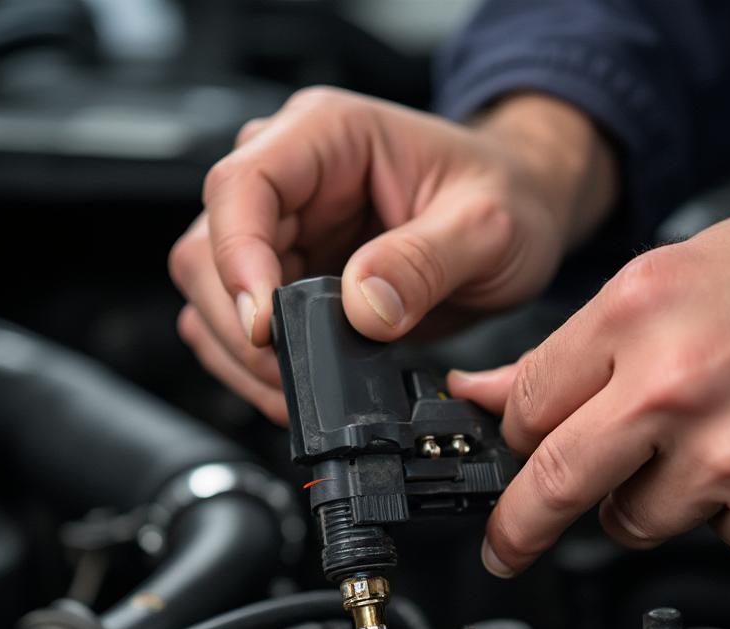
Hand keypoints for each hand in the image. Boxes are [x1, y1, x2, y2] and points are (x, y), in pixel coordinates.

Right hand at [169, 88, 617, 421]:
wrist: (521, 214)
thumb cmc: (508, 195)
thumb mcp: (488, 226)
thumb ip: (425, 262)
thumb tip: (361, 309)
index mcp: (328, 136)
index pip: (242, 186)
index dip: (239, 260)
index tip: (267, 325)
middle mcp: (292, 179)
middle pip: (208, 250)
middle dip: (239, 325)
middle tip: (293, 375)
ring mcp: (286, 231)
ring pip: (213, 296)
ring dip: (244, 357)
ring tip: (301, 392)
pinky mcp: (292, 279)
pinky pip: (242, 327)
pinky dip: (258, 369)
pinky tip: (301, 388)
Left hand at [449, 205, 729, 574]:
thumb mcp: (698, 270)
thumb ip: (587, 340)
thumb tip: (496, 387)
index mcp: (643, 311)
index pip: (530, 403)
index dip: (519, 435)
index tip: (519, 453)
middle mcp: (676, 387)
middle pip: (553, 484)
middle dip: (519, 525)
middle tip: (508, 546)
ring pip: (638, 522)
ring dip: (655, 501)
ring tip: (719, 447)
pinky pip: (721, 539)